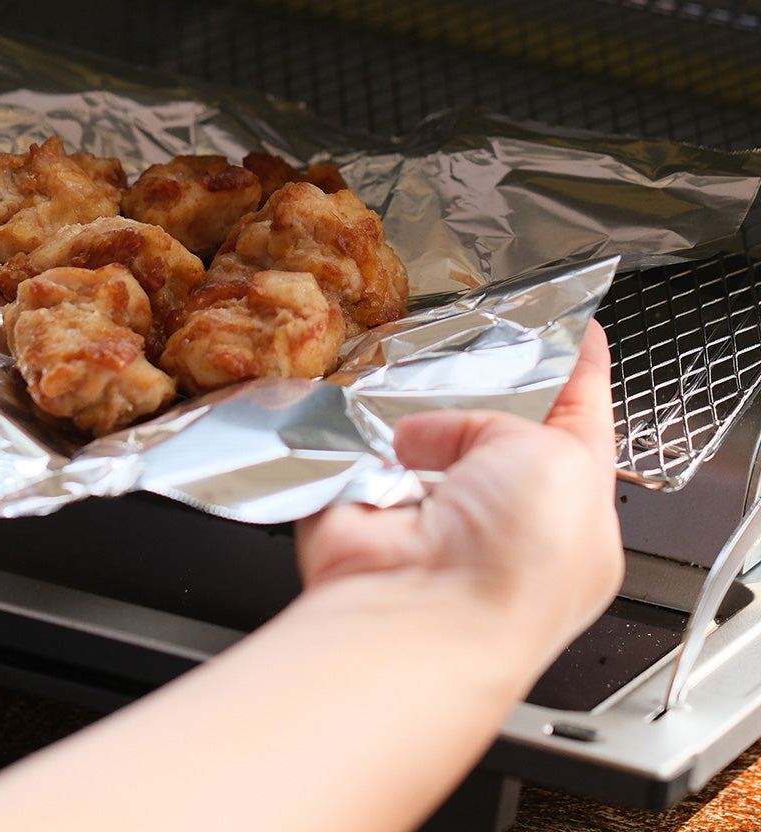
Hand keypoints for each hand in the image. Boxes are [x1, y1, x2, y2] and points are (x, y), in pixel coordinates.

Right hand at [297, 320, 622, 670]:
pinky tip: (370, 430)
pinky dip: (360, 435)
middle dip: (483, 388)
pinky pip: (361, 448)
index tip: (574, 326)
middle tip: (474, 341)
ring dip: (417, 415)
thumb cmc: (513, 563)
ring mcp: (433, 517)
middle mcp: (503, 519)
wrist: (419, 615)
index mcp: (573, 513)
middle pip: (494, 426)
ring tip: (417, 396)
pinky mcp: (368, 511)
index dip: (579, 372)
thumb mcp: (557, 457)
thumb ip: (512, 416)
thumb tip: (430, 436)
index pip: (581, 424)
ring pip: (424, 433)